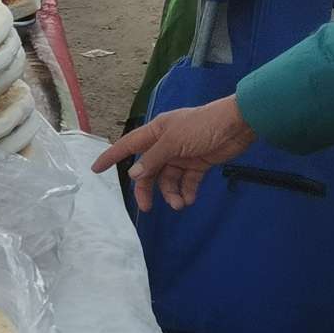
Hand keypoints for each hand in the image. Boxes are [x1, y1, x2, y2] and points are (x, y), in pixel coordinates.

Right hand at [91, 95, 256, 211]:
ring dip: (171, 193)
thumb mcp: (174, 141)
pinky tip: (190, 199)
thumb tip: (134, 175)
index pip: (128, 145)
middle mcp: (166, 144)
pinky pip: (187, 182)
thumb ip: (153, 159)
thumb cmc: (202, 126)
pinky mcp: (199, 163)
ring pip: (168, 179)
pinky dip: (187, 191)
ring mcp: (183, 155)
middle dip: (147, 189)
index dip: (112, 156)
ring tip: (180, 204)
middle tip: (147, 207)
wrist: (238, 124)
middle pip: (148, 170)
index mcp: (157, 132)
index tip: (95, 169)